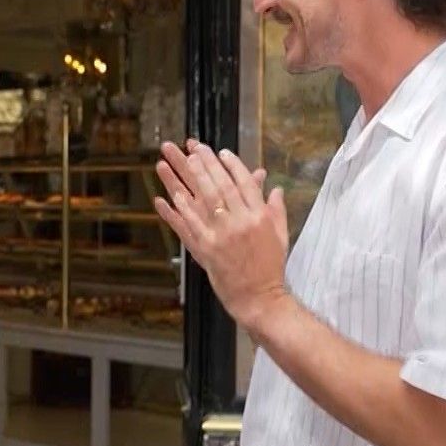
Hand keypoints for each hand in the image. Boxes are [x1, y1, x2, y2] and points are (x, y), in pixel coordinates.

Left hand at [153, 140, 292, 330]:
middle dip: (205, 163)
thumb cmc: (270, 268)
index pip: (243, 183)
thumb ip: (276, 210)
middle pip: (219, 185)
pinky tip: (166, 196)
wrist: (259, 298)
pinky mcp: (205, 250)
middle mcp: (239, 222)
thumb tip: (274, 188)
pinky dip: (176, 210)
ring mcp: (220, 236)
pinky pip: (187, 226)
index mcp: (259, 216)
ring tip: (176, 161)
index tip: (220, 152)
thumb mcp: (279, 236)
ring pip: (202, 201)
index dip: (231, 165)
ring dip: (187, 179)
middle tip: (193, 147)